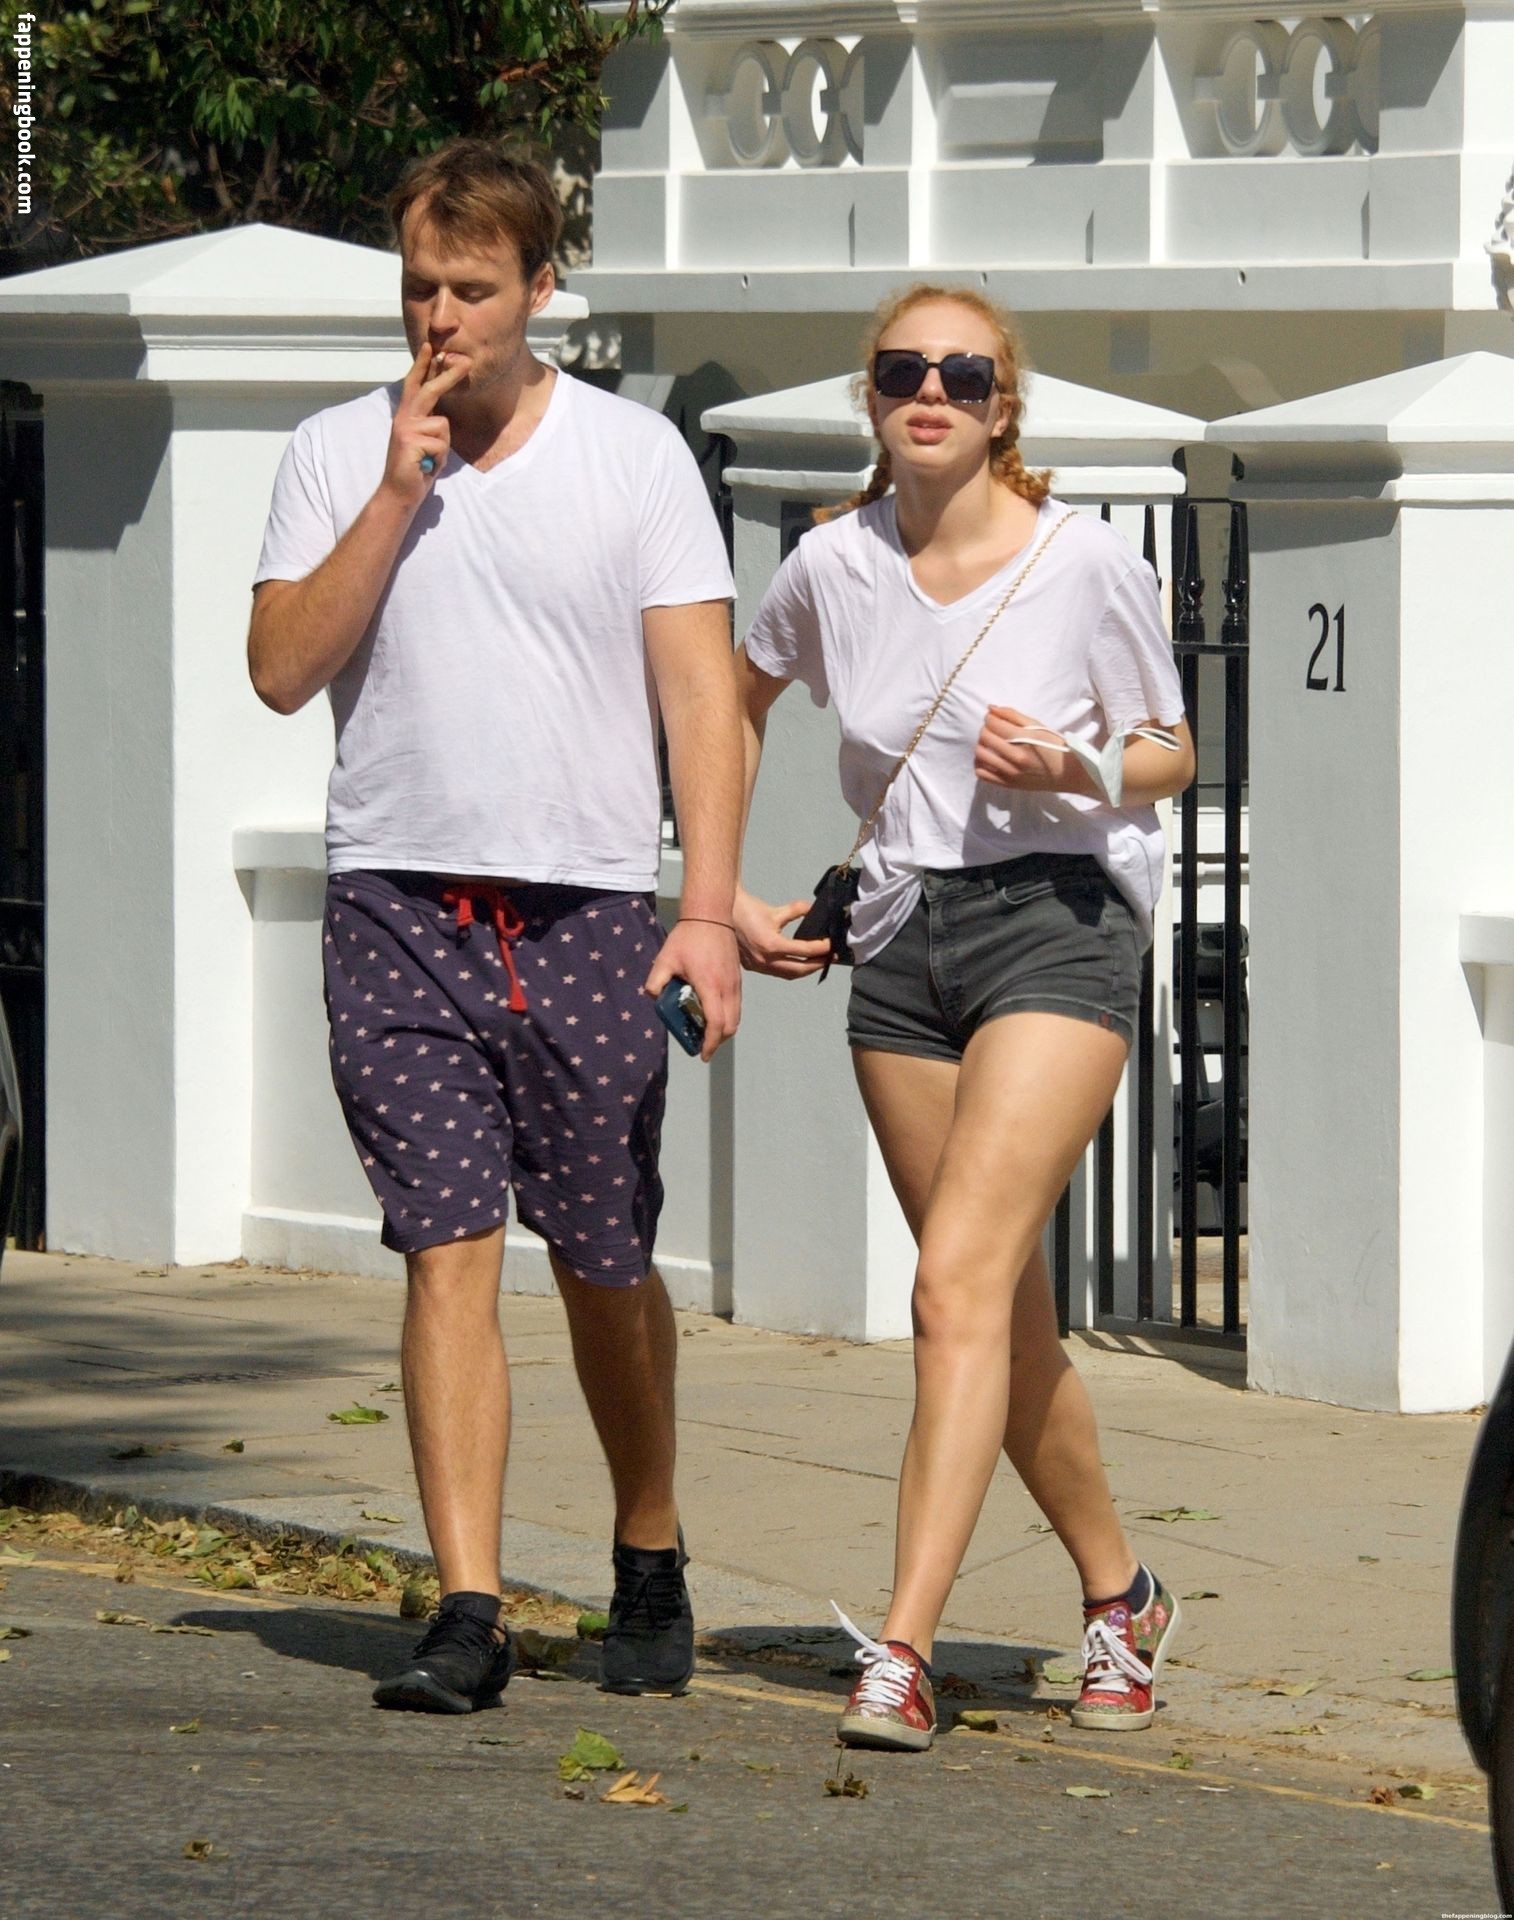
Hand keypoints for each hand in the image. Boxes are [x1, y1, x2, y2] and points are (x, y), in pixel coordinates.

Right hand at [381, 344, 466, 507]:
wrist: (399, 493)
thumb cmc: (416, 469)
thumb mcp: (424, 443)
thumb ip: (429, 425)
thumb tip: (442, 415)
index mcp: (407, 416)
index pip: (415, 385)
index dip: (423, 365)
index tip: (431, 346)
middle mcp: (403, 418)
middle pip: (429, 390)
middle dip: (449, 375)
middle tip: (466, 361)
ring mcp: (406, 429)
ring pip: (443, 425)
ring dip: (442, 448)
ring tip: (429, 460)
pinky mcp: (410, 441)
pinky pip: (441, 445)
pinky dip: (438, 459)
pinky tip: (425, 467)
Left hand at [643, 918, 741, 1061]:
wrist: (711, 915)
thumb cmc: (688, 937)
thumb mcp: (665, 959)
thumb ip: (655, 981)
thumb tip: (652, 997)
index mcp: (710, 986)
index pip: (716, 1024)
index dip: (710, 1043)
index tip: (702, 1054)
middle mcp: (727, 987)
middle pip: (730, 1026)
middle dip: (717, 1040)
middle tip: (702, 1044)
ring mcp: (735, 983)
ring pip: (736, 1017)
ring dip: (724, 1028)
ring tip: (707, 1030)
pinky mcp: (738, 978)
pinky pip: (736, 1005)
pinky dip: (728, 1016)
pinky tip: (712, 1011)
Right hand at [732, 886, 832, 979]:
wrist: (723, 914)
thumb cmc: (747, 910)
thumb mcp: (775, 909)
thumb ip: (797, 910)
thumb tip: (812, 909)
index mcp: (772, 945)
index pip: (804, 950)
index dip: (821, 948)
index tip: (831, 944)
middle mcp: (765, 960)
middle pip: (799, 969)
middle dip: (817, 965)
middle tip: (830, 958)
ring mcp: (758, 965)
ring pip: (788, 974)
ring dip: (804, 970)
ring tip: (817, 962)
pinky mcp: (753, 966)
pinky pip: (776, 973)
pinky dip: (789, 969)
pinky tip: (797, 963)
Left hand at [975, 705, 1093, 795]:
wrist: (1068, 773)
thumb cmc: (1055, 747)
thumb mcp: (1038, 726)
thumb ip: (1013, 715)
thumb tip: (990, 708)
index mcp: (1024, 740)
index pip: (993, 723)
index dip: (990, 717)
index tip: (994, 718)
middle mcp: (1016, 758)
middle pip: (984, 737)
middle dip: (985, 729)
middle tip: (993, 729)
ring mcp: (1010, 773)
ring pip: (980, 755)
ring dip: (981, 745)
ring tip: (991, 743)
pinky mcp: (1008, 785)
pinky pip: (981, 774)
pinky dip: (980, 764)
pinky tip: (989, 758)